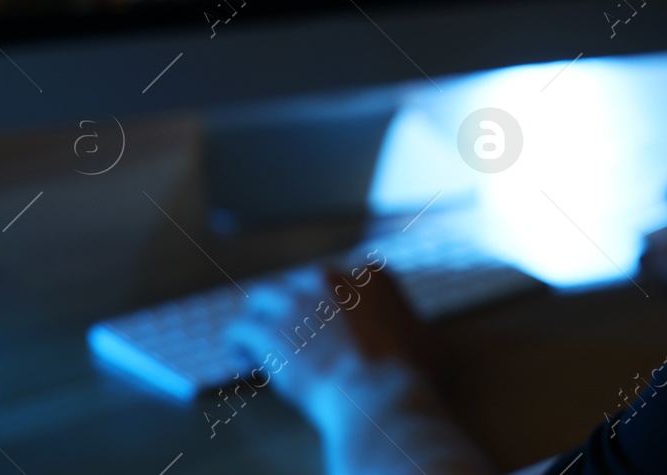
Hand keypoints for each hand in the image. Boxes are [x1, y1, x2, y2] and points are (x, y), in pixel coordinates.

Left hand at [226, 261, 494, 474]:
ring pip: (263, 298)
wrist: (378, 392)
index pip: (342, 279)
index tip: (330, 319)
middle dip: (296, 306)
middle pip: (300, 284)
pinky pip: (240, 330)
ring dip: (262, 317)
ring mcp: (295, 301)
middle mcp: (330, 278)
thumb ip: (412, 325)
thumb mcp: (427, 338)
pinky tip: (240, 356)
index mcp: (370, 275)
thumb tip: (415, 331)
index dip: (333, 302)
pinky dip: (239, 343)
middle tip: (294, 331)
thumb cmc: (409, 372)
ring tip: (257, 338)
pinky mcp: (268, 330)